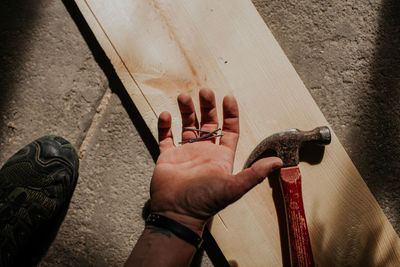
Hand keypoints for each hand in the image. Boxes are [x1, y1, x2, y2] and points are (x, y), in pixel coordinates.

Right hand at [150, 89, 281, 233]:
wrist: (177, 213)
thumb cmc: (205, 201)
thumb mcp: (234, 186)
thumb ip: (255, 173)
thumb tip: (279, 162)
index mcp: (221, 156)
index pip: (228, 130)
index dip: (230, 113)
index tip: (228, 97)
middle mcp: (204, 152)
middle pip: (208, 123)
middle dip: (207, 106)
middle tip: (204, 91)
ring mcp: (186, 153)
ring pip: (187, 126)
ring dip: (186, 110)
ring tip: (183, 96)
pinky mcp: (168, 157)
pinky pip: (166, 137)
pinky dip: (165, 125)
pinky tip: (166, 114)